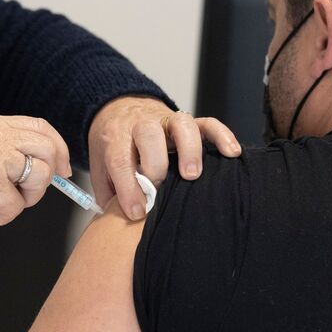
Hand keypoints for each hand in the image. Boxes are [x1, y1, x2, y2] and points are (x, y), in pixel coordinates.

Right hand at [0, 114, 71, 234]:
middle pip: (48, 150)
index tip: (62, 169)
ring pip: (39, 177)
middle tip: (27, 195)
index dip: (58, 149)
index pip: (40, 127)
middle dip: (46, 179)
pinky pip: (16, 205)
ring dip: (24, 200)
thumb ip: (6, 150)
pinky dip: (1, 217)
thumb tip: (46, 165)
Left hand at [88, 96, 240, 220]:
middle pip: (149, 135)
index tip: (137, 212)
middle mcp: (142, 124)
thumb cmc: (114, 147)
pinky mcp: (188, 121)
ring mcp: (167, 121)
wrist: (120, 110)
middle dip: (155, 164)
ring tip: (192, 175)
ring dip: (189, 150)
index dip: (128, 188)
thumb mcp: (100, 166)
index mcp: (116, 136)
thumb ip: (107, 191)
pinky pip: (208, 123)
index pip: (120, 160)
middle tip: (160, 188)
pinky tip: (232, 153)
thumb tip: (118, 221)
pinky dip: (222, 135)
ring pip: (182, 124)